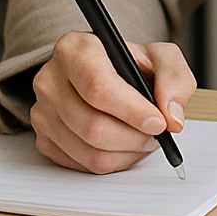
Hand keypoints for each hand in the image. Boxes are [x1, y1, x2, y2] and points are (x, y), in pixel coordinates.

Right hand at [30, 32, 195, 174]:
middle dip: (134, 137)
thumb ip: (174, 77)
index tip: (158, 121)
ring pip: (89, 151)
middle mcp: (51, 80)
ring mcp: (43, 113)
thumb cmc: (128, 64)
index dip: (132, 110)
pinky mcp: (44, 141)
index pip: (98, 87)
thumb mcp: (160, 56)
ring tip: (144, 139)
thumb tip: (172, 117)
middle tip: (156, 134)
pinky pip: (83, 166)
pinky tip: (125, 145)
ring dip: (127, 152)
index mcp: (75, 48)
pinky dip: (113, 162)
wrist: (104, 75)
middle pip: (93, 125)